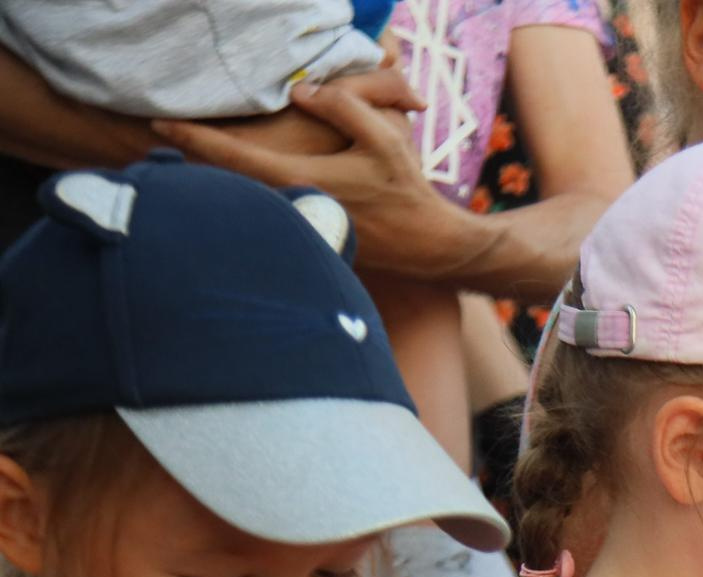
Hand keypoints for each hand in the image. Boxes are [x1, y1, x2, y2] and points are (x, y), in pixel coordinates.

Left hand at [156, 77, 467, 282]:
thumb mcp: (385, 138)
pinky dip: (242, 195)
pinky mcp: (305, 233)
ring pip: (242, 196)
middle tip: (161, 137)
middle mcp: (289, 204)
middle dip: (193, 159)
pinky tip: (232, 186)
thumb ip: (342, 107)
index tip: (159, 122)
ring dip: (216, 178)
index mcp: (299, 178)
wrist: (429, 245)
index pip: (233, 155)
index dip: (193, 137)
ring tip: (187, 158)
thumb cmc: (407, 191)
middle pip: (226, 179)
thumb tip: (300, 91)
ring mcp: (296, 223)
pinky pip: (263, 209)